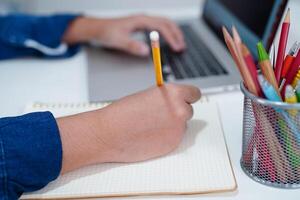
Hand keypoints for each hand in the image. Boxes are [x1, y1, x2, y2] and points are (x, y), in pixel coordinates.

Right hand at [57, 84, 200, 173]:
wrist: (110, 133)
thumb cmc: (122, 113)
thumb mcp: (148, 96)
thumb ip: (166, 99)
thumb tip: (174, 103)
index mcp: (174, 94)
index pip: (195, 94)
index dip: (188, 97)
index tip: (185, 100)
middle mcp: (180, 110)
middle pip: (188, 111)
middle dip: (177, 113)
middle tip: (161, 116)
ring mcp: (178, 130)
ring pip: (181, 126)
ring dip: (172, 126)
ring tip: (151, 127)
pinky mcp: (173, 145)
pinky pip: (174, 139)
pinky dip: (165, 138)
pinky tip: (149, 136)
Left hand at [63, 15, 185, 55]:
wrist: (97, 28)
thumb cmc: (106, 32)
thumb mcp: (118, 40)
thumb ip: (132, 46)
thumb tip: (146, 51)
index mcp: (140, 20)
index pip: (162, 26)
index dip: (171, 37)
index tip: (177, 47)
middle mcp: (143, 18)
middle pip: (166, 22)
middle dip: (176, 34)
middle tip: (182, 46)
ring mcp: (143, 21)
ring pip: (164, 23)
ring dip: (173, 32)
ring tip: (179, 44)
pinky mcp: (141, 25)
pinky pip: (158, 26)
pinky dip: (167, 32)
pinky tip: (168, 40)